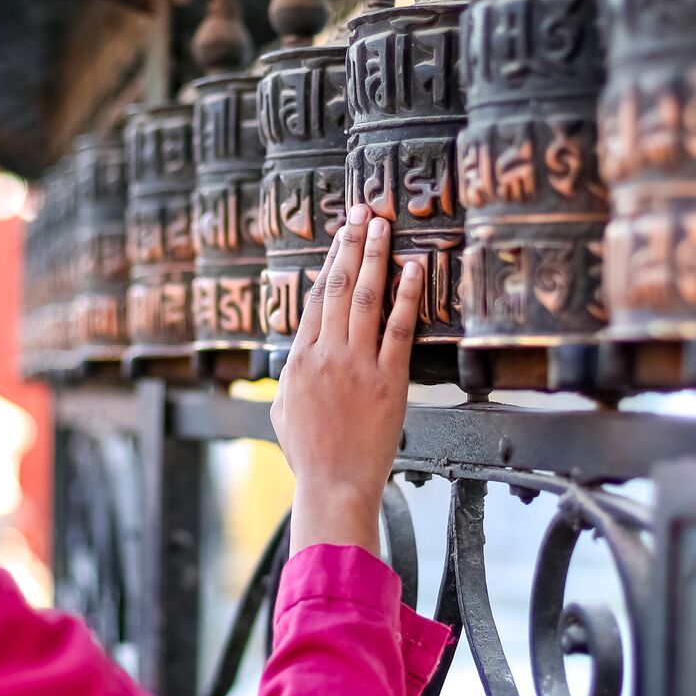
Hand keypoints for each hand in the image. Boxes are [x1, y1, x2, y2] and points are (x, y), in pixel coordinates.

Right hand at [271, 204, 421, 557]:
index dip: (329, 262)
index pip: (315, 299)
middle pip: (338, 287)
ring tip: (383, 225)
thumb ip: (289, 371)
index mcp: (298, 359)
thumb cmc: (309, 453)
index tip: (340, 235)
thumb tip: (296, 347)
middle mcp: (325, 354)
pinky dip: (404, 295)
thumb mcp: (282, 407)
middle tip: (362, 211)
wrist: (334, 484)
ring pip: (364, 298)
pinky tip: (413, 269)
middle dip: (350, 244)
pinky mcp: (388, 381)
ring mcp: (357, 365)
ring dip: (374, 257)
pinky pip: (397, 328)